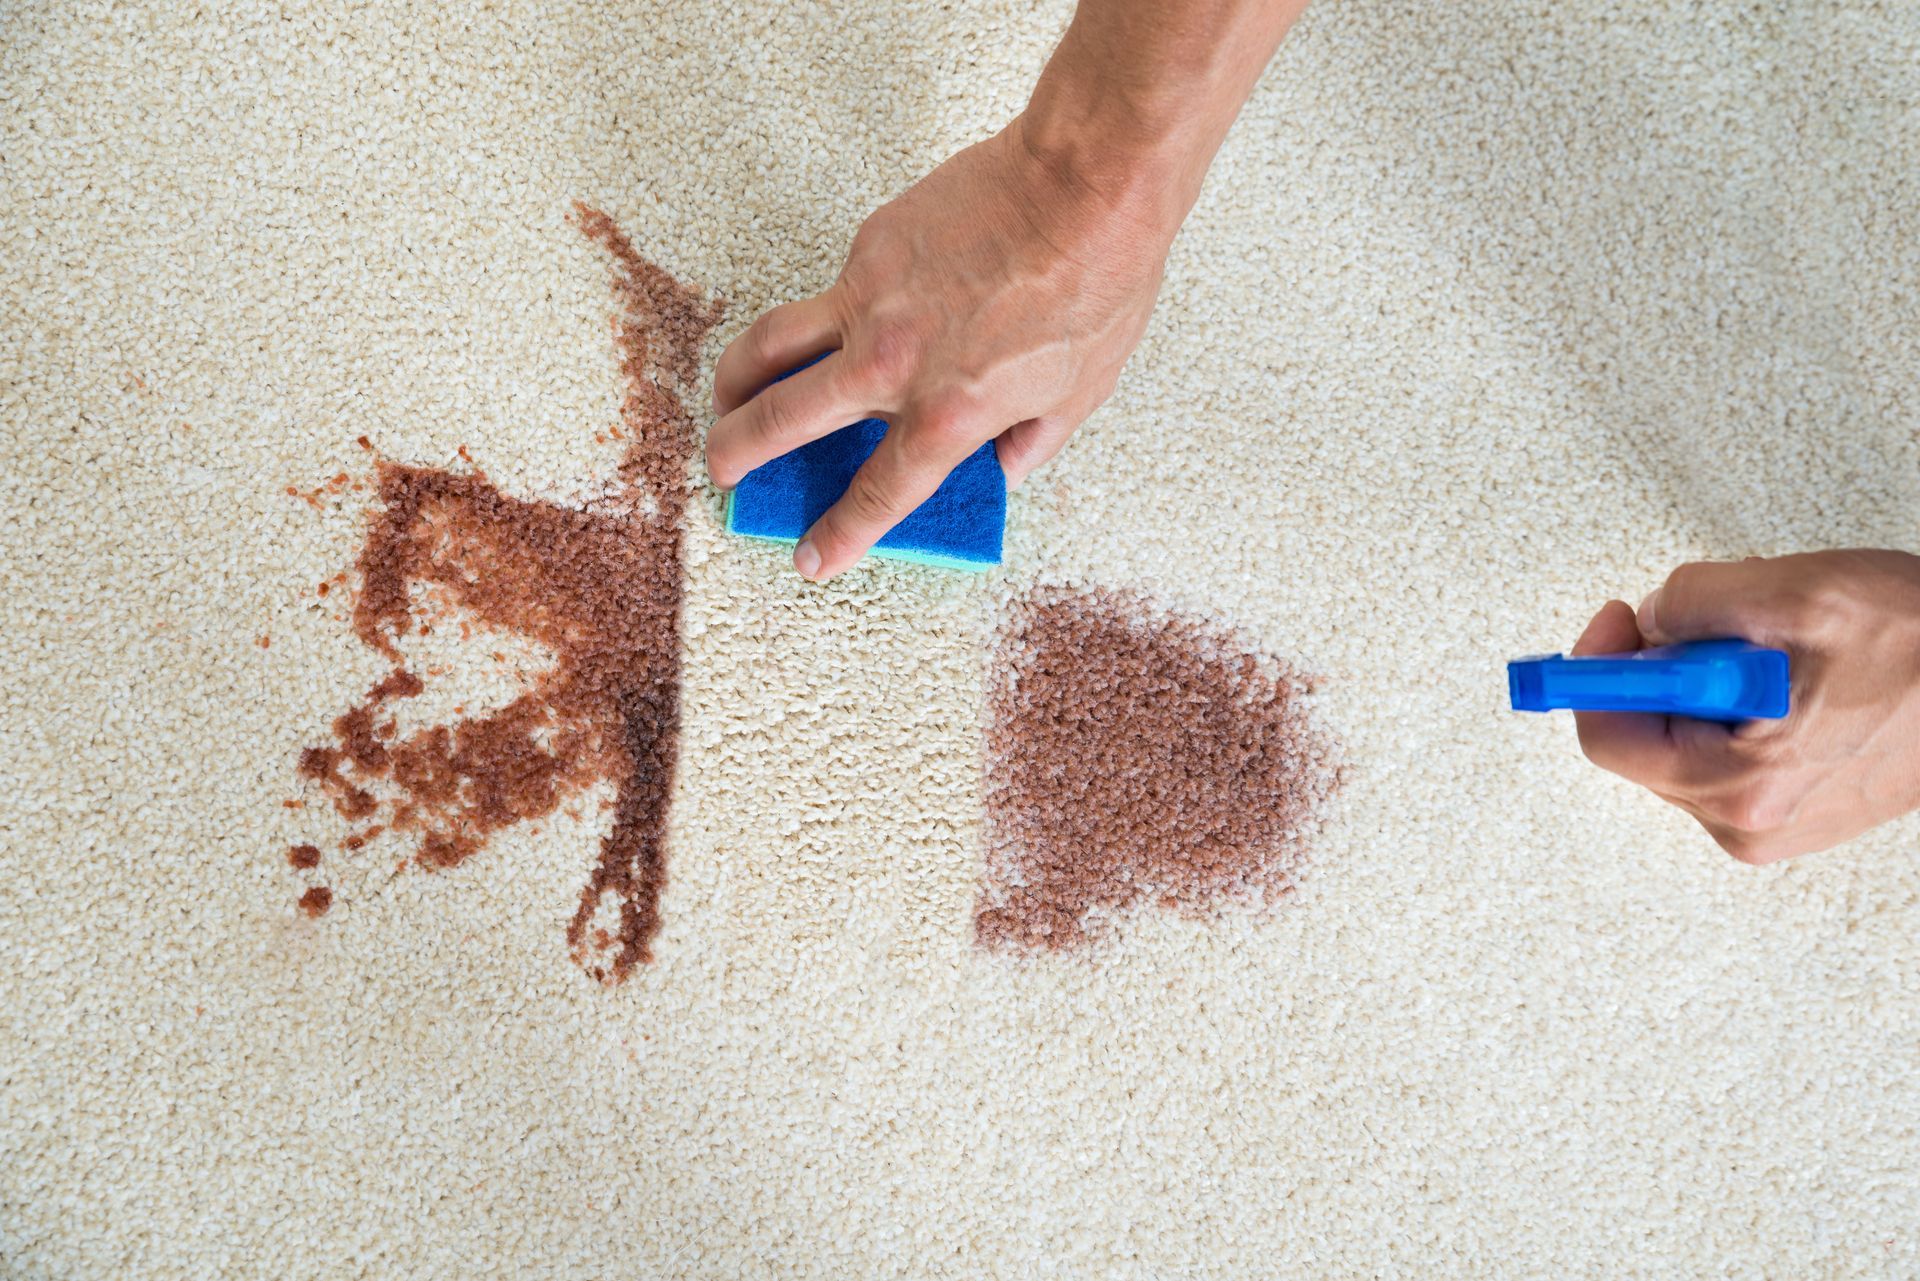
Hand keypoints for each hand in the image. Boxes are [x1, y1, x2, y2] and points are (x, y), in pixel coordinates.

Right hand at [705, 120, 1174, 580]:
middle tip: (722, 470)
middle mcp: (892, 365)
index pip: (875, 494)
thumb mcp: (1078, 394)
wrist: (1086, 183)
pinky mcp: (870, 246)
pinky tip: (831, 323)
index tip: (810, 558)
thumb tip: (1003, 468)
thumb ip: (1029, 443)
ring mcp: (870, 301)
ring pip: (769, 346)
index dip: (837, 535)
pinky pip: (826, 291)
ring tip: (724, 400)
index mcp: (947, 416)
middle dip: (739, 454)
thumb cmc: (1098, 284)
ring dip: (734, 381)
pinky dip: (816, 316)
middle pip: (782, 421)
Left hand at [1571, 549, 1919, 863]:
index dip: (1600, 666)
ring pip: (1687, 741)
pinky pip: (1730, 754)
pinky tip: (1800, 678)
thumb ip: (1694, 601)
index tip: (1621, 618)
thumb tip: (1649, 621)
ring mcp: (1773, 827)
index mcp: (1739, 784)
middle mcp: (1748, 823)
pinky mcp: (1797, 815)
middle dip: (1666, 669)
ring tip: (1783, 651)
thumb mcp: (1795, 593)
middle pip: (1644, 738)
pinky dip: (1742, 707)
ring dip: (1710, 684)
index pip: (1607, 735)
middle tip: (1722, 623)